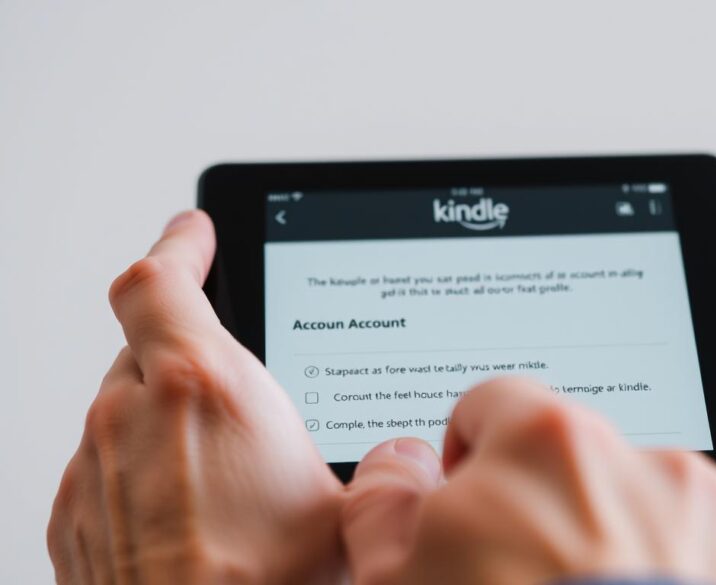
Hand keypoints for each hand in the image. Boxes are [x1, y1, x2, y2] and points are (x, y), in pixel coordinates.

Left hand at [47, 211, 344, 583]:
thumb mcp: (340, 505)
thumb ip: (359, 458)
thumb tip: (394, 458)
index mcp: (205, 390)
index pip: (160, 279)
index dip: (179, 244)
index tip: (196, 231)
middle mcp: (131, 418)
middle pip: (146, 345)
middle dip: (187, 350)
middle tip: (234, 387)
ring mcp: (94, 469)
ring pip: (124, 406)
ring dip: (165, 415)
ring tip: (219, 471)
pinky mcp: (74, 516)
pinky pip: (106, 462)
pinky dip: (141, 466)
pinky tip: (187, 512)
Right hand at [342, 377, 715, 584]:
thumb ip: (383, 506)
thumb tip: (394, 467)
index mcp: (546, 443)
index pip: (492, 404)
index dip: (468, 458)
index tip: (467, 507)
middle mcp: (634, 457)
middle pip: (567, 457)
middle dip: (539, 504)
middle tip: (518, 579)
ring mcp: (698, 510)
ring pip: (629, 499)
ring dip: (606, 537)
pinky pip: (688, 540)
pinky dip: (664, 568)